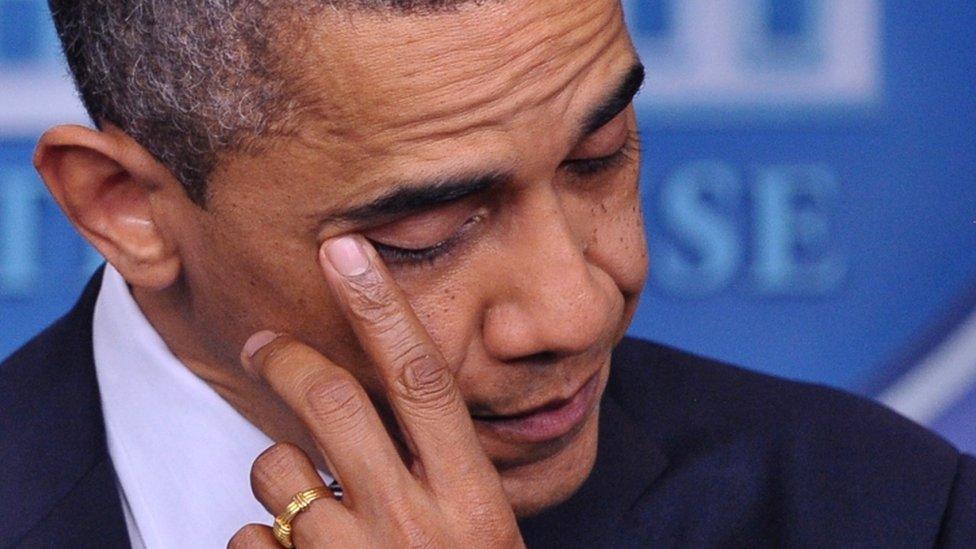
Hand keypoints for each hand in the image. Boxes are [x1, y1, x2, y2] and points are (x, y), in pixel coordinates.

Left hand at [228, 236, 524, 547]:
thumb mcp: (484, 527)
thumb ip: (449, 470)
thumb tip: (395, 411)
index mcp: (471, 501)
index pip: (423, 380)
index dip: (381, 308)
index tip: (348, 252)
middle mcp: (410, 524)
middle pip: (334, 403)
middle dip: (286, 360)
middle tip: (261, 344)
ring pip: (278, 469)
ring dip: (279, 471)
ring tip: (305, 505)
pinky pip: (248, 536)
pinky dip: (260, 537)